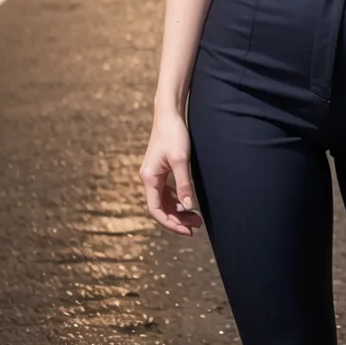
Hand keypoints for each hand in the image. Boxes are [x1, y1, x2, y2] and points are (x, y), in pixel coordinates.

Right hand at [140, 112, 203, 236]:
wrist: (169, 113)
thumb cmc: (173, 134)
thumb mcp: (180, 160)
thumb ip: (184, 184)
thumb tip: (189, 206)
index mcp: (149, 178)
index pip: (156, 210)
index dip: (171, 223)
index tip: (187, 230)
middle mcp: (149, 178)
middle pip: (160, 208)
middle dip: (177, 219)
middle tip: (196, 226)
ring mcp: (154, 174)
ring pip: (164, 201)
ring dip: (178, 211)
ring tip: (196, 217)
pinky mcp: (160, 170)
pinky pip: (166, 192)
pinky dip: (177, 200)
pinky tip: (189, 202)